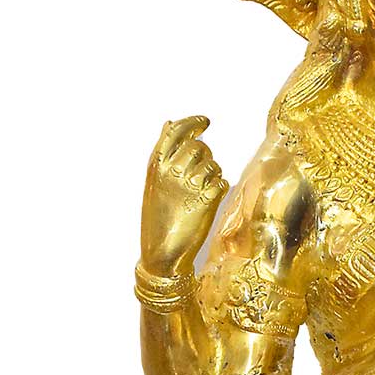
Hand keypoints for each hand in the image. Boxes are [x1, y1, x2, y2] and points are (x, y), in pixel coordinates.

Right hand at [140, 116, 227, 273]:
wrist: (162, 252)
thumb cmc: (157, 215)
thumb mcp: (153, 182)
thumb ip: (164, 151)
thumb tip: (170, 122)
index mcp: (156, 166)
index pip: (176, 131)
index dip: (193, 123)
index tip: (205, 122)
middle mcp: (172, 172)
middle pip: (199, 147)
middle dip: (204, 154)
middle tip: (200, 169)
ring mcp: (190, 185)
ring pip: (213, 164)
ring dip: (213, 172)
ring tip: (202, 188)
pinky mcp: (207, 200)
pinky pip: (221, 181)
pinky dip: (218, 187)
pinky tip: (208, 198)